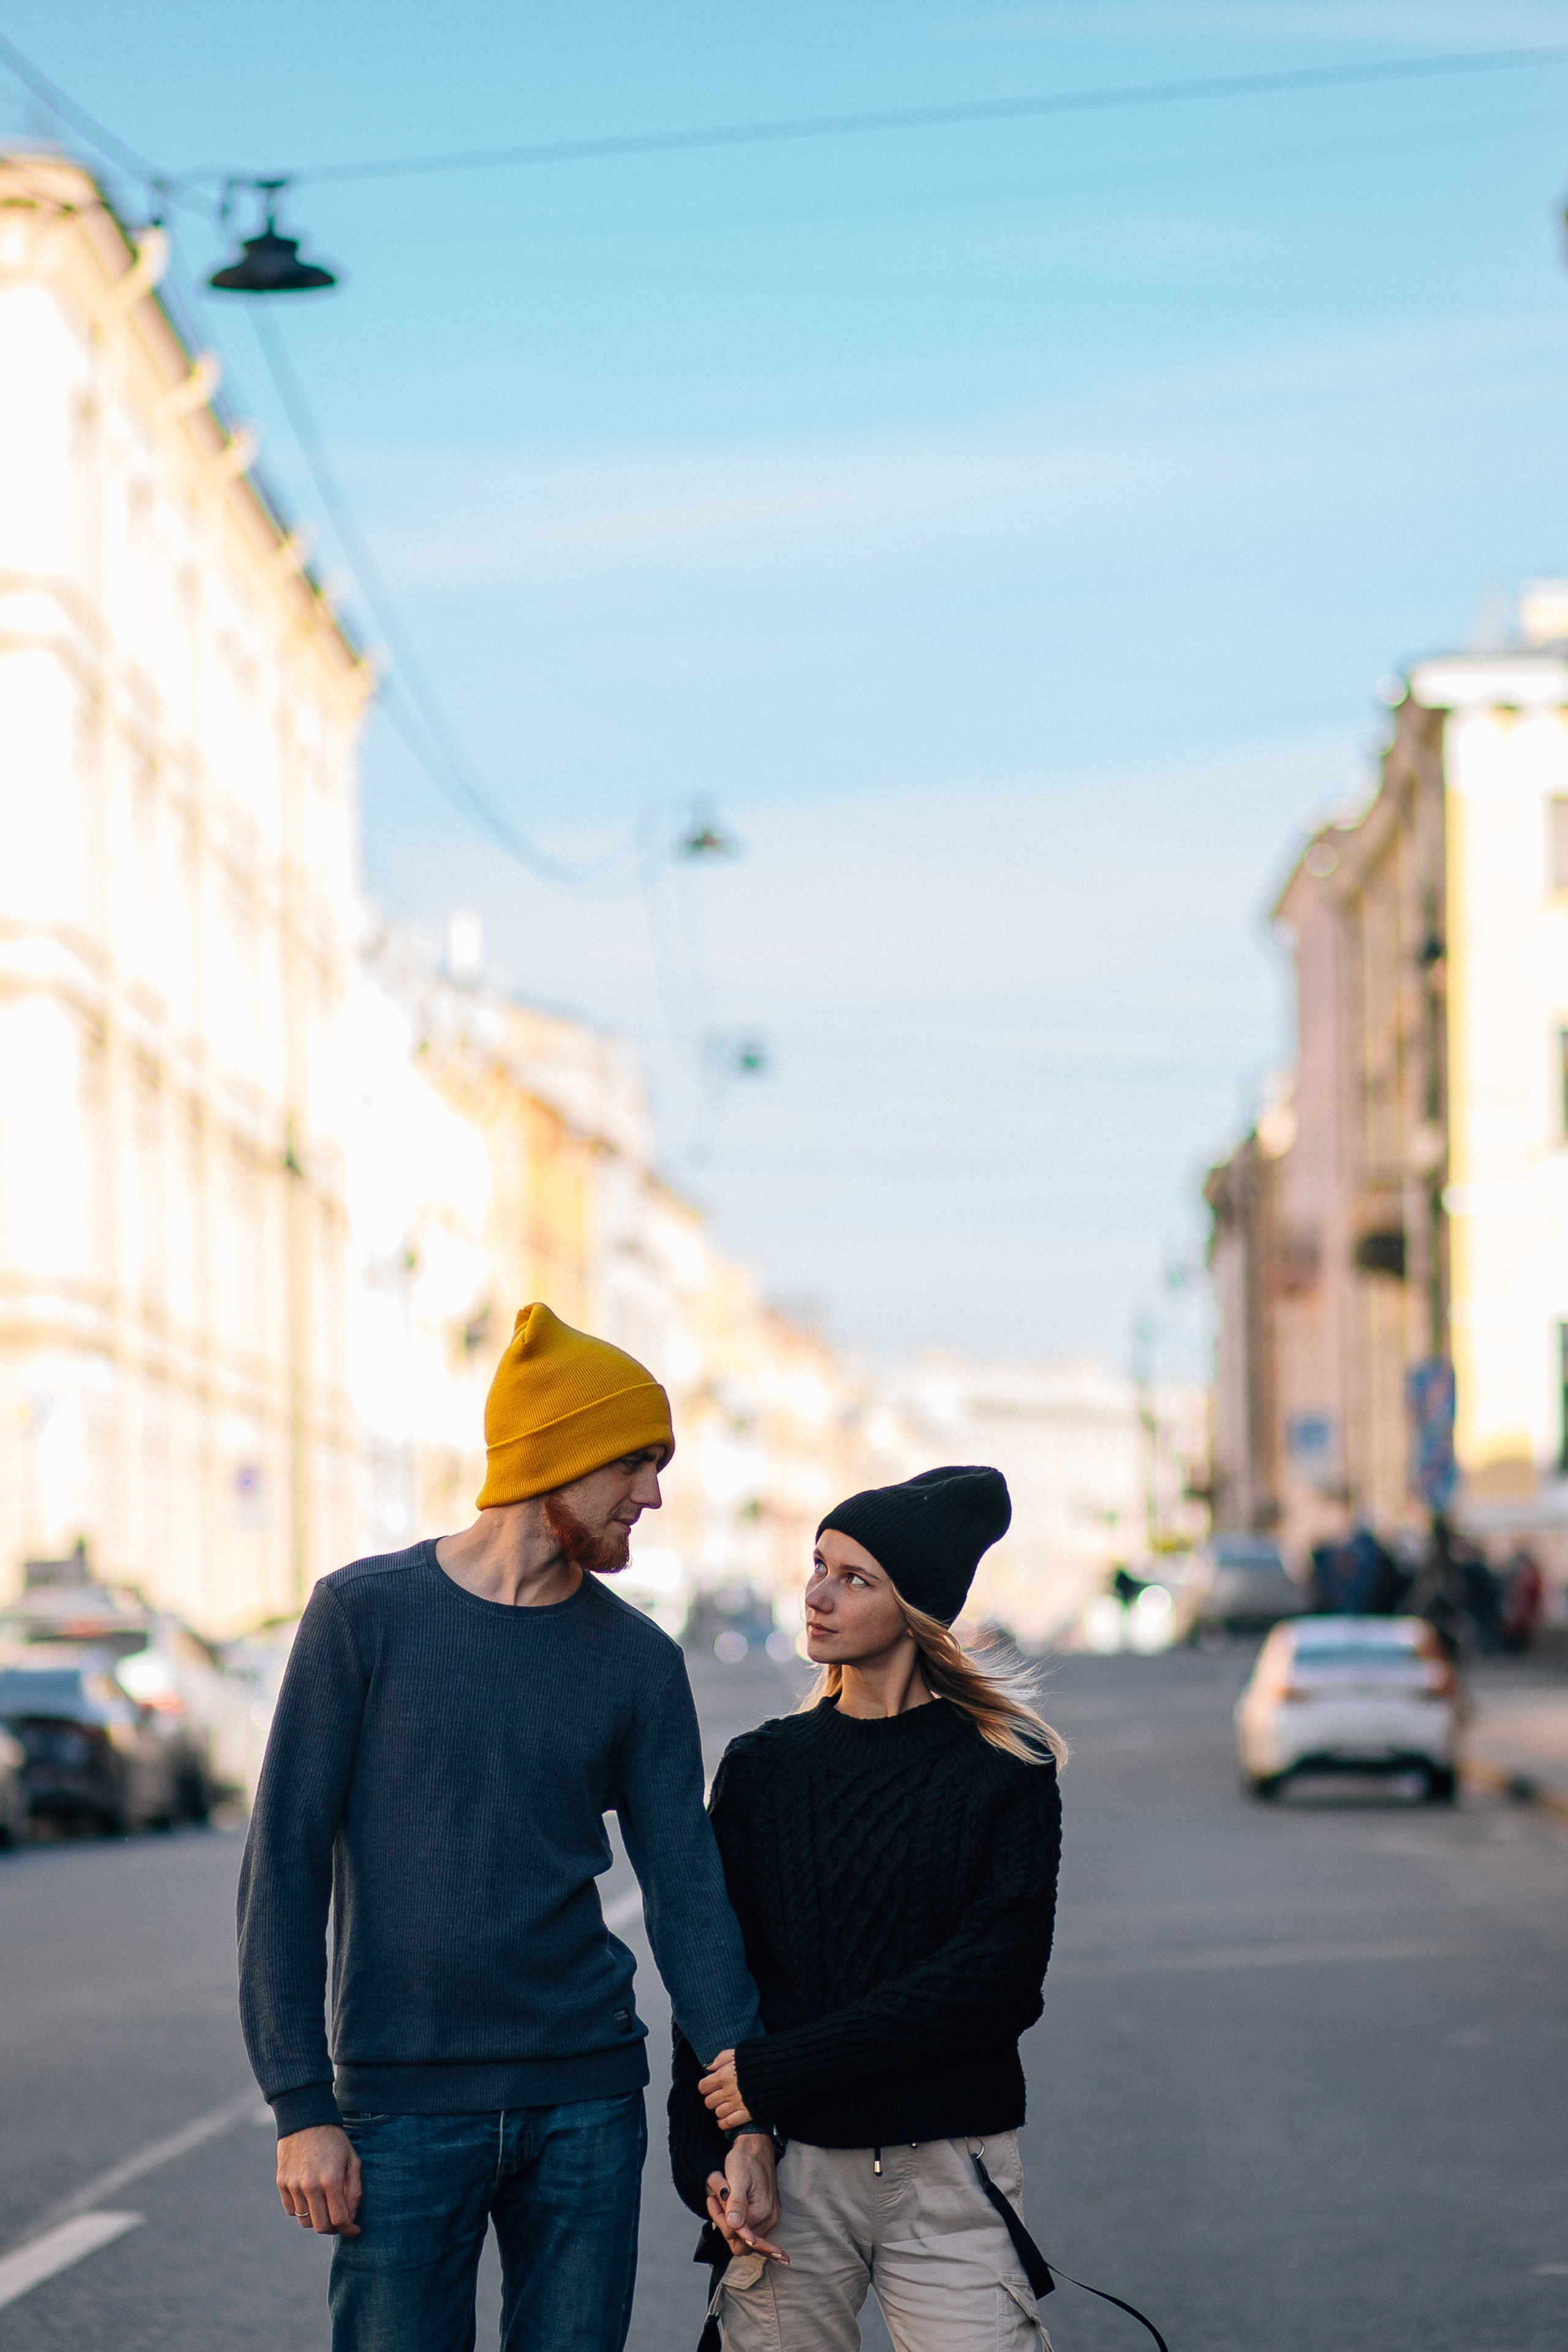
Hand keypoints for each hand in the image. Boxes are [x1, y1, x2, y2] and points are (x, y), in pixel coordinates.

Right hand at [276, 2124, 361, 2235]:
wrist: (306, 2119)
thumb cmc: (334, 2141)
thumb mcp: (352, 2160)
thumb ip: (354, 2190)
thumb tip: (351, 2217)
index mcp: (331, 2179)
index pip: (339, 2219)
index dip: (349, 2229)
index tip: (354, 2230)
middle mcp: (310, 2185)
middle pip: (321, 2226)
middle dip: (333, 2228)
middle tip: (339, 2221)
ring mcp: (293, 2185)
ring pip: (305, 2221)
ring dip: (317, 2219)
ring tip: (324, 2206)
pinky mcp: (281, 2183)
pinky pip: (291, 2210)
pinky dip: (302, 2210)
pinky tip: (310, 2197)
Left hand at [698, 2048, 752, 2132]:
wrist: (781, 2071)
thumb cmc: (760, 2059)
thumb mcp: (738, 2052)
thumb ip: (722, 2058)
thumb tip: (710, 2068)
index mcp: (724, 2075)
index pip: (703, 2087)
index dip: (706, 2086)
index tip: (712, 2085)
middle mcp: (728, 2091)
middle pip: (709, 2102)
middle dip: (713, 2098)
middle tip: (720, 2095)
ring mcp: (737, 2104)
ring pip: (718, 2112)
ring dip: (720, 2109)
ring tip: (727, 2104)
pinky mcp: (747, 2114)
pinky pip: (728, 2123)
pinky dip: (725, 2123)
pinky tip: (726, 2118)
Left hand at [705, 2134, 786, 2262]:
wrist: (757, 2146)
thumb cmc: (746, 2159)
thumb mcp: (738, 2177)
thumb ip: (736, 2203)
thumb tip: (734, 2225)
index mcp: (762, 2212)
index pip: (734, 2234)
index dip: (719, 2220)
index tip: (712, 2200)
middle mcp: (769, 2219)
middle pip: (741, 2243)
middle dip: (725, 2226)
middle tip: (717, 2203)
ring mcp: (769, 2219)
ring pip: (744, 2238)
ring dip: (730, 2224)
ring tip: (723, 2201)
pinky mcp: (767, 2216)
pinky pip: (750, 2230)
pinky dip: (738, 2222)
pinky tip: (731, 2207)